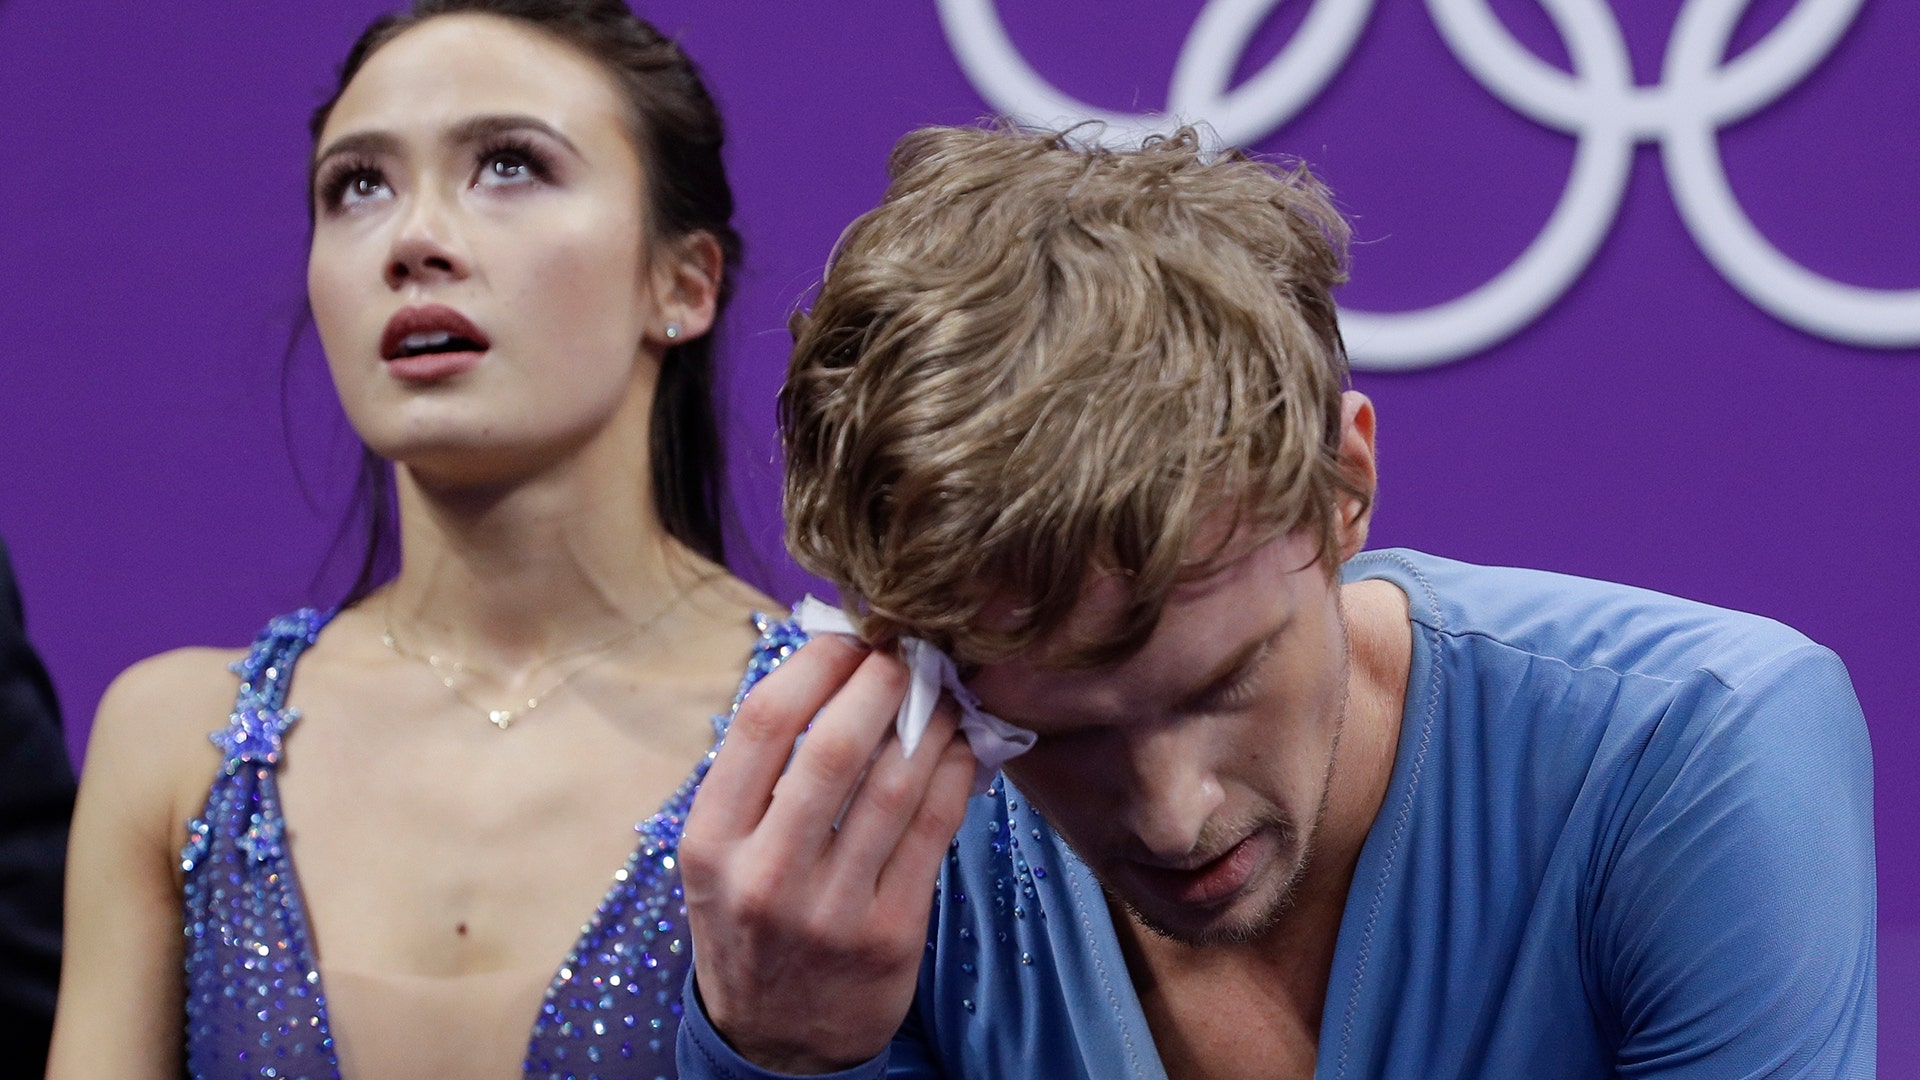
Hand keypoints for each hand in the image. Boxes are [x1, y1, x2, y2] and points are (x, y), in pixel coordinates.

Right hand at [680, 635, 977, 1073]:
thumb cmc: (751, 923)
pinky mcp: (892, 936)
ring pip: (895, 785)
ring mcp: (831, 911)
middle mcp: (765, 875)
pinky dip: (956, 772)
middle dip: (882, 682)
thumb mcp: (723, 855)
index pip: (761, 724)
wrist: (777, 1043)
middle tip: (909, 650)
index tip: (850, 634)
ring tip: (943, 691)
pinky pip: (936, 830)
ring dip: (931, 722)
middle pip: (833, 747)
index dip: (815, 663)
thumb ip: (759, 774)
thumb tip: (830, 665)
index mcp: (711, 842)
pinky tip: (963, 745)